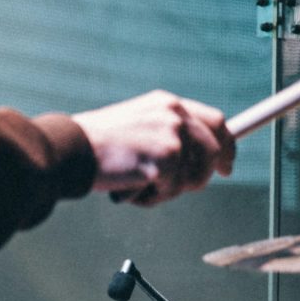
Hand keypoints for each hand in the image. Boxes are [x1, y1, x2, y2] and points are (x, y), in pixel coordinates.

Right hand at [72, 90, 234, 205]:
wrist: (72, 149)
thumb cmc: (95, 143)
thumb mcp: (137, 124)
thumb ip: (165, 132)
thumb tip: (190, 157)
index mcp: (167, 103)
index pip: (215, 121)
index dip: (226, 144)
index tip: (227, 163)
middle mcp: (175, 116)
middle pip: (213, 151)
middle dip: (203, 174)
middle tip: (185, 187)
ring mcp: (172, 137)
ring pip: (194, 177)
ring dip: (168, 189)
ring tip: (138, 183)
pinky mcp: (166, 161)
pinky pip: (172, 191)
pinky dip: (151, 197)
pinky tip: (130, 187)